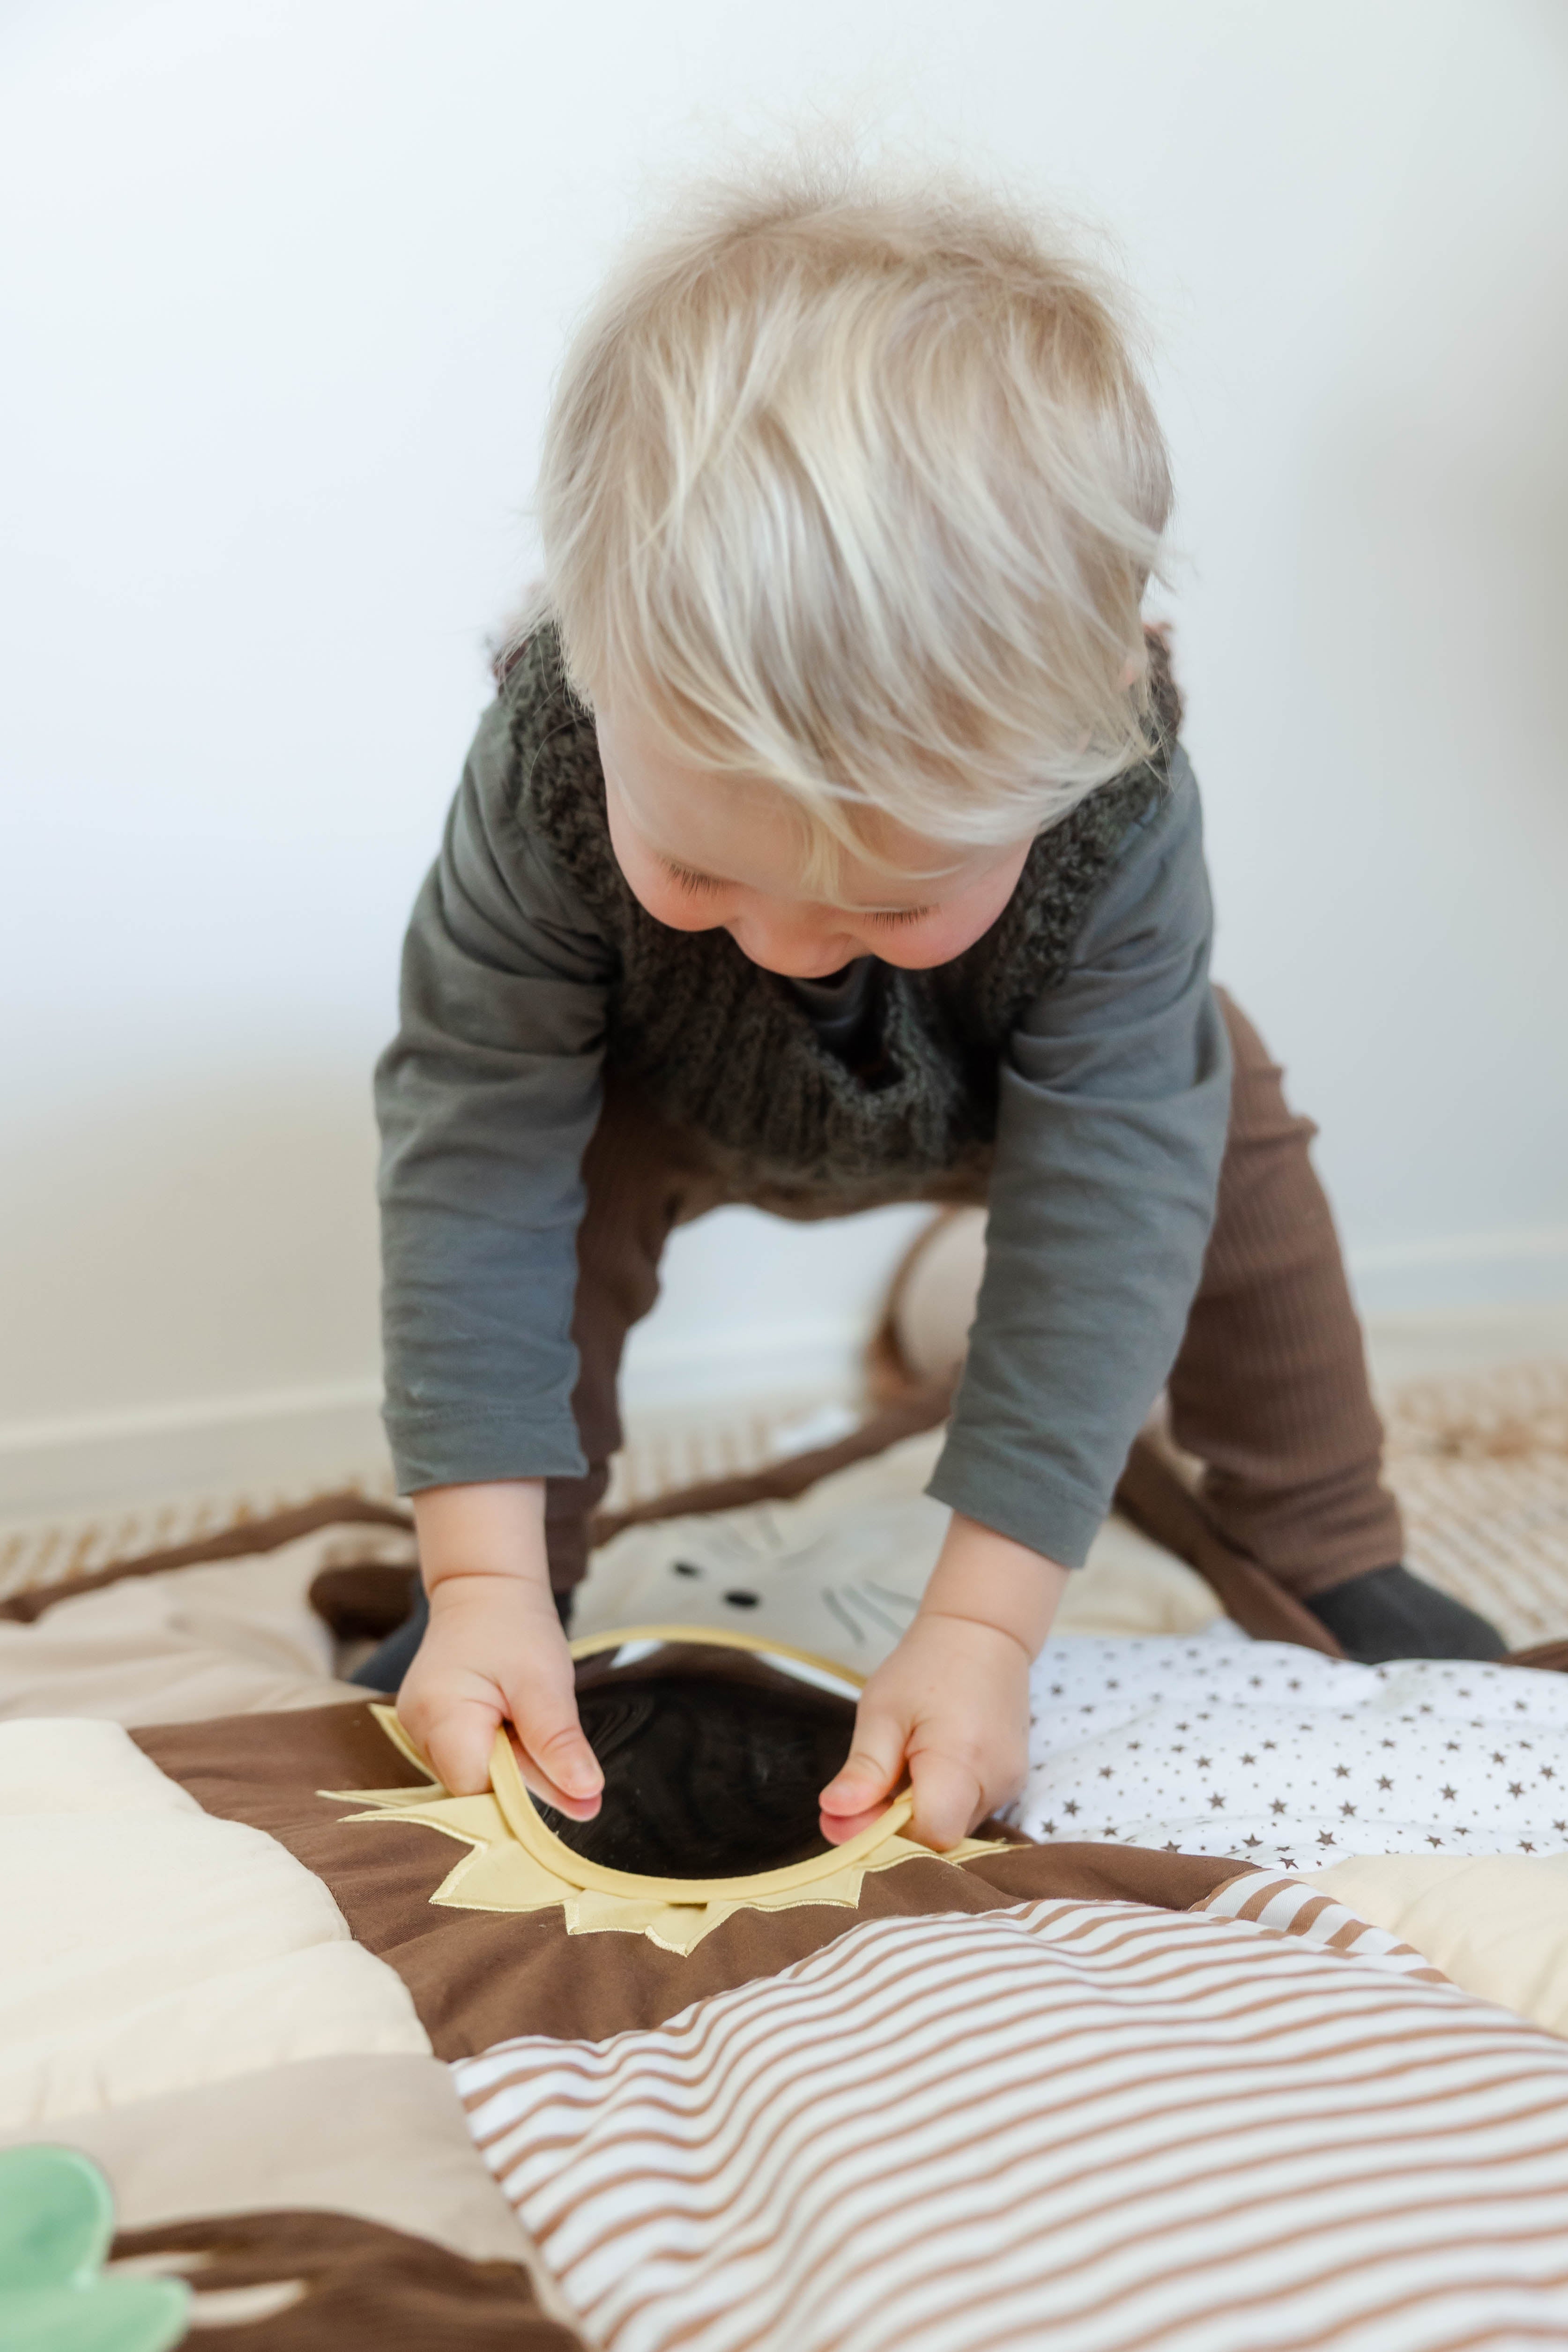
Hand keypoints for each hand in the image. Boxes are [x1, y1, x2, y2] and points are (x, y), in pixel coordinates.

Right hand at [397, 1481, 602, 1816]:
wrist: (485, 1589)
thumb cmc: (516, 1628)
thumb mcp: (547, 1683)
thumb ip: (560, 1743)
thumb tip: (588, 1796)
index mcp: (440, 1716)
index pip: (475, 1791)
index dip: (519, 1796)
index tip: (562, 1783)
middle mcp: (418, 1728)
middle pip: (473, 1787)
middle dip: (522, 1780)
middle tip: (566, 1761)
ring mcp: (419, 1729)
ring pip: (473, 1775)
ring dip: (512, 1765)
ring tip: (535, 1724)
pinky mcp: (429, 1727)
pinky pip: (467, 1757)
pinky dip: (500, 1753)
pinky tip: (520, 1729)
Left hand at [818, 1511, 1065, 1851]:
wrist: (983, 1633)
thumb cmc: (927, 1665)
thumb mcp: (881, 1710)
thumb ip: (864, 1770)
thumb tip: (834, 1819)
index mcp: (962, 1762)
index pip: (929, 1837)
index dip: (886, 1837)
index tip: (853, 1812)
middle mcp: (996, 1783)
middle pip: (939, 1839)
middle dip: (896, 1827)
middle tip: (866, 1787)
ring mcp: (1008, 1786)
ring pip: (952, 1829)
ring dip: (917, 1813)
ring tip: (900, 1766)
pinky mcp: (1010, 1783)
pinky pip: (966, 1812)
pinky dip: (939, 1801)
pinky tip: (923, 1767)